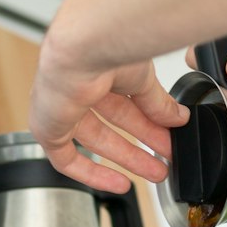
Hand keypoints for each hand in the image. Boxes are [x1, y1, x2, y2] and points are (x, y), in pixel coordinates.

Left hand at [29, 41, 188, 194]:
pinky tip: (118, 183)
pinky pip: (66, 158)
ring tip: (155, 172)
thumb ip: (159, 103)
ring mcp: (62, 106)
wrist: (89, 44)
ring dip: (127, 158)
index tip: (168, 133)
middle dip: (143, 143)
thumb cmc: (110, 43)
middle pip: (114, 123)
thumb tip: (178, 118)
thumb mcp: (144, 80)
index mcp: (100, 68)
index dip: (148, 121)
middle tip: (166, 157)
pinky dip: (92, 173)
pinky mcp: (48, 126)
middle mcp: (79, 85)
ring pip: (96, 141)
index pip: (126, 101)